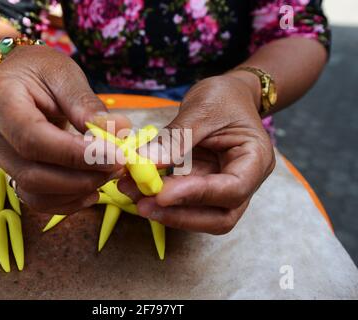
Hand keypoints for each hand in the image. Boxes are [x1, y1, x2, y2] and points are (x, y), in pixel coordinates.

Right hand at [0, 45, 129, 213]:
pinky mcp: (9, 169)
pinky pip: (35, 198)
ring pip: (33, 191)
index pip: (33, 139)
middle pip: (32, 173)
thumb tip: (120, 132)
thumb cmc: (39, 68)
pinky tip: (91, 191)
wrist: (16, 75)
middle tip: (117, 166)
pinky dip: (66, 200)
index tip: (116, 156)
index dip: (76, 154)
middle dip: (81, 177)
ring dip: (76, 191)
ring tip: (107, 175)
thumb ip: (87, 105)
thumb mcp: (64, 74)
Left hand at [118, 75, 274, 233]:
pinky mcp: (204, 186)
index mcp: (256, 159)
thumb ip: (175, 139)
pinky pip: (185, 201)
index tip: (162, 194)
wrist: (229, 95)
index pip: (233, 189)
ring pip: (201, 215)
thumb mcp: (201, 110)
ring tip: (135, 196)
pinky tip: (138, 189)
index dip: (197, 195)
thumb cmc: (224, 97)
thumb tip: (143, 162)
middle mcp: (245, 181)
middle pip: (221, 217)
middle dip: (181, 215)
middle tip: (145, 205)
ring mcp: (224, 188)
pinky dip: (162, 199)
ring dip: (167, 212)